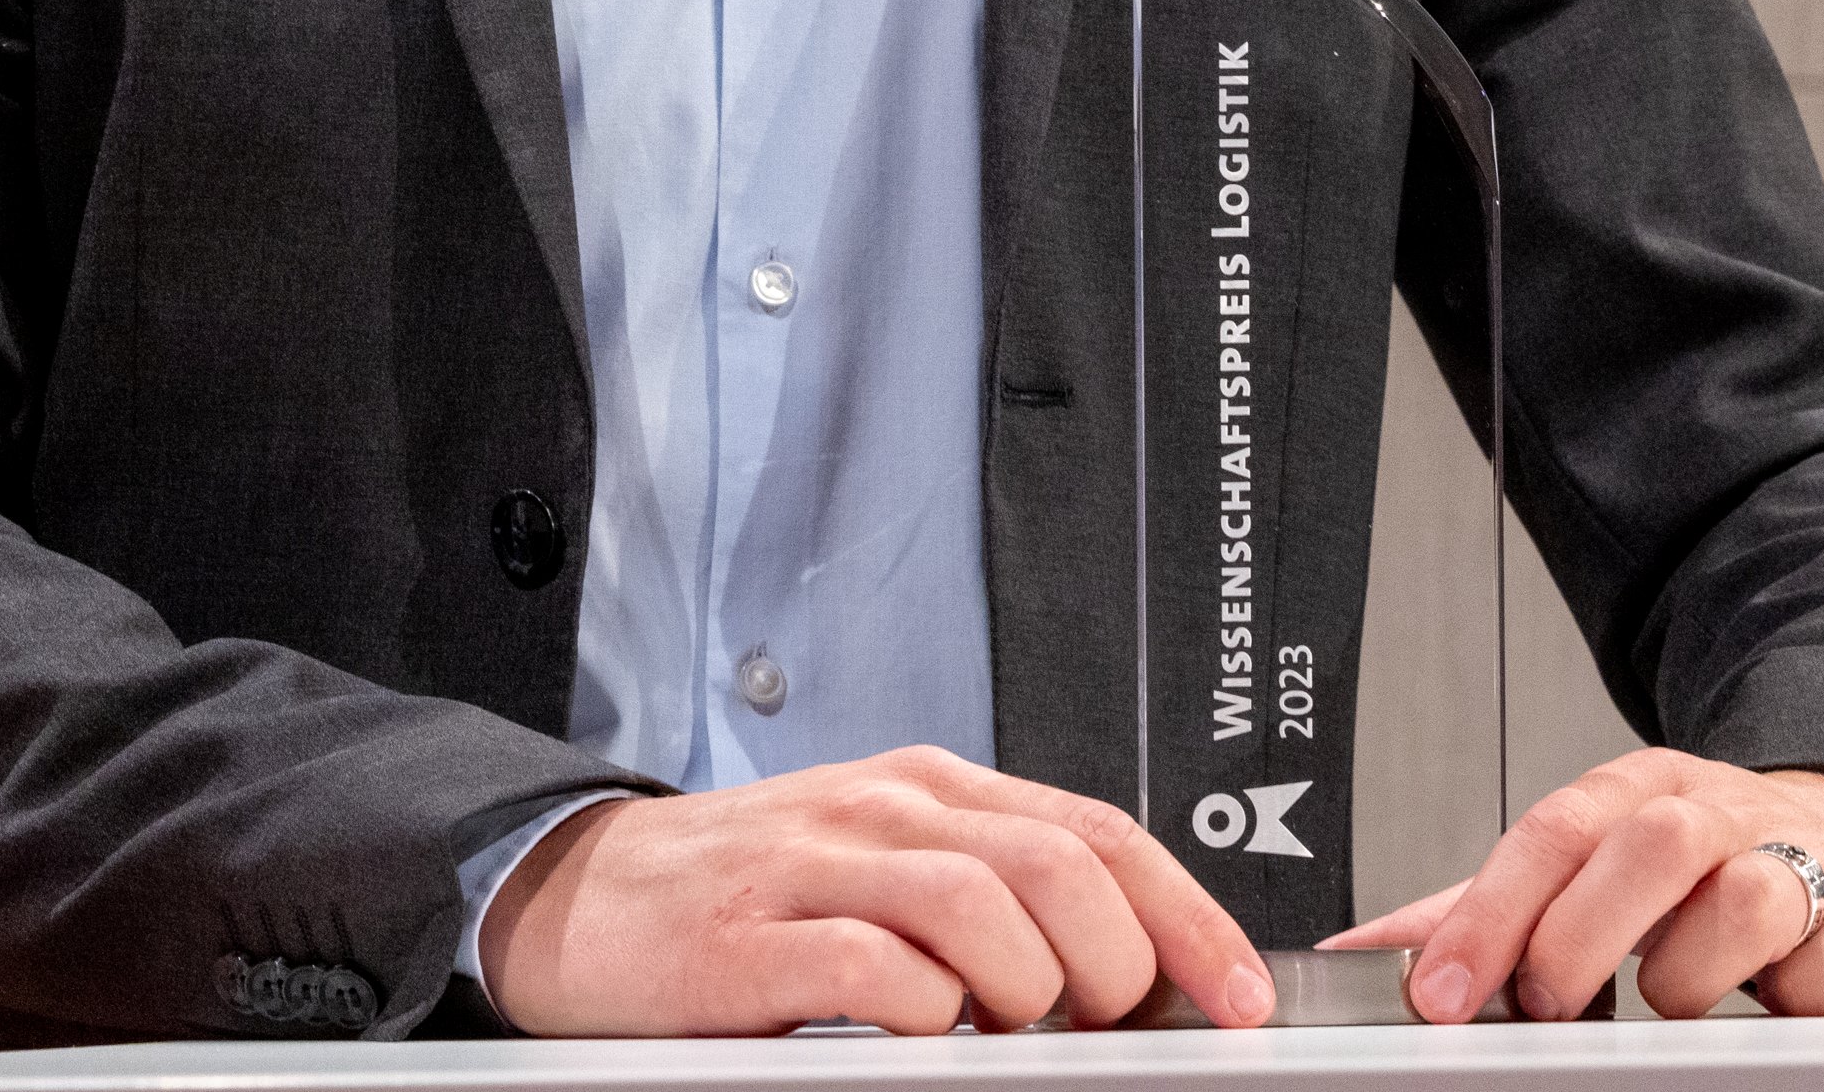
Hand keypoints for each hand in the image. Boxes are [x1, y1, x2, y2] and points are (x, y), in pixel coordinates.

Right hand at [480, 745, 1276, 1037]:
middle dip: (1115, 964)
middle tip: (1106, 1027)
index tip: (1242, 993)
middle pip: (1057, 867)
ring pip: (977, 907)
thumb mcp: (883, 868)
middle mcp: (883, 812)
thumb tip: (1129, 969)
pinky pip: (868, 966)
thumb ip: (993, 897)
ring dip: (1026, 990)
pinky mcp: (747, 939)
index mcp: (931, 792)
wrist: (581, 893)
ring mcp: (813, 866)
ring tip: (1012, 1033)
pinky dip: (918, 1009)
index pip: (1097, 833)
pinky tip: (919, 1031)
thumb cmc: (748, 893)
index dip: (1188, 916)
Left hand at [1324, 751, 1823, 1020]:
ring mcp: (1818, 862)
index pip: (1553, 832)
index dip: (1485, 915)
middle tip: (1551, 1004)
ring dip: (1695, 969)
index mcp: (1646, 793)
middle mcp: (1729, 814)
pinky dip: (1812, 992)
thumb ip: (1489, 913)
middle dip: (1583, 934)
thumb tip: (1363, 949)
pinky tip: (1786, 1007)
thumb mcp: (1598, 875)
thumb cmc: (1715, 873)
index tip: (1437, 991)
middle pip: (1650, 842)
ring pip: (1751, 894)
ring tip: (1675, 1003)